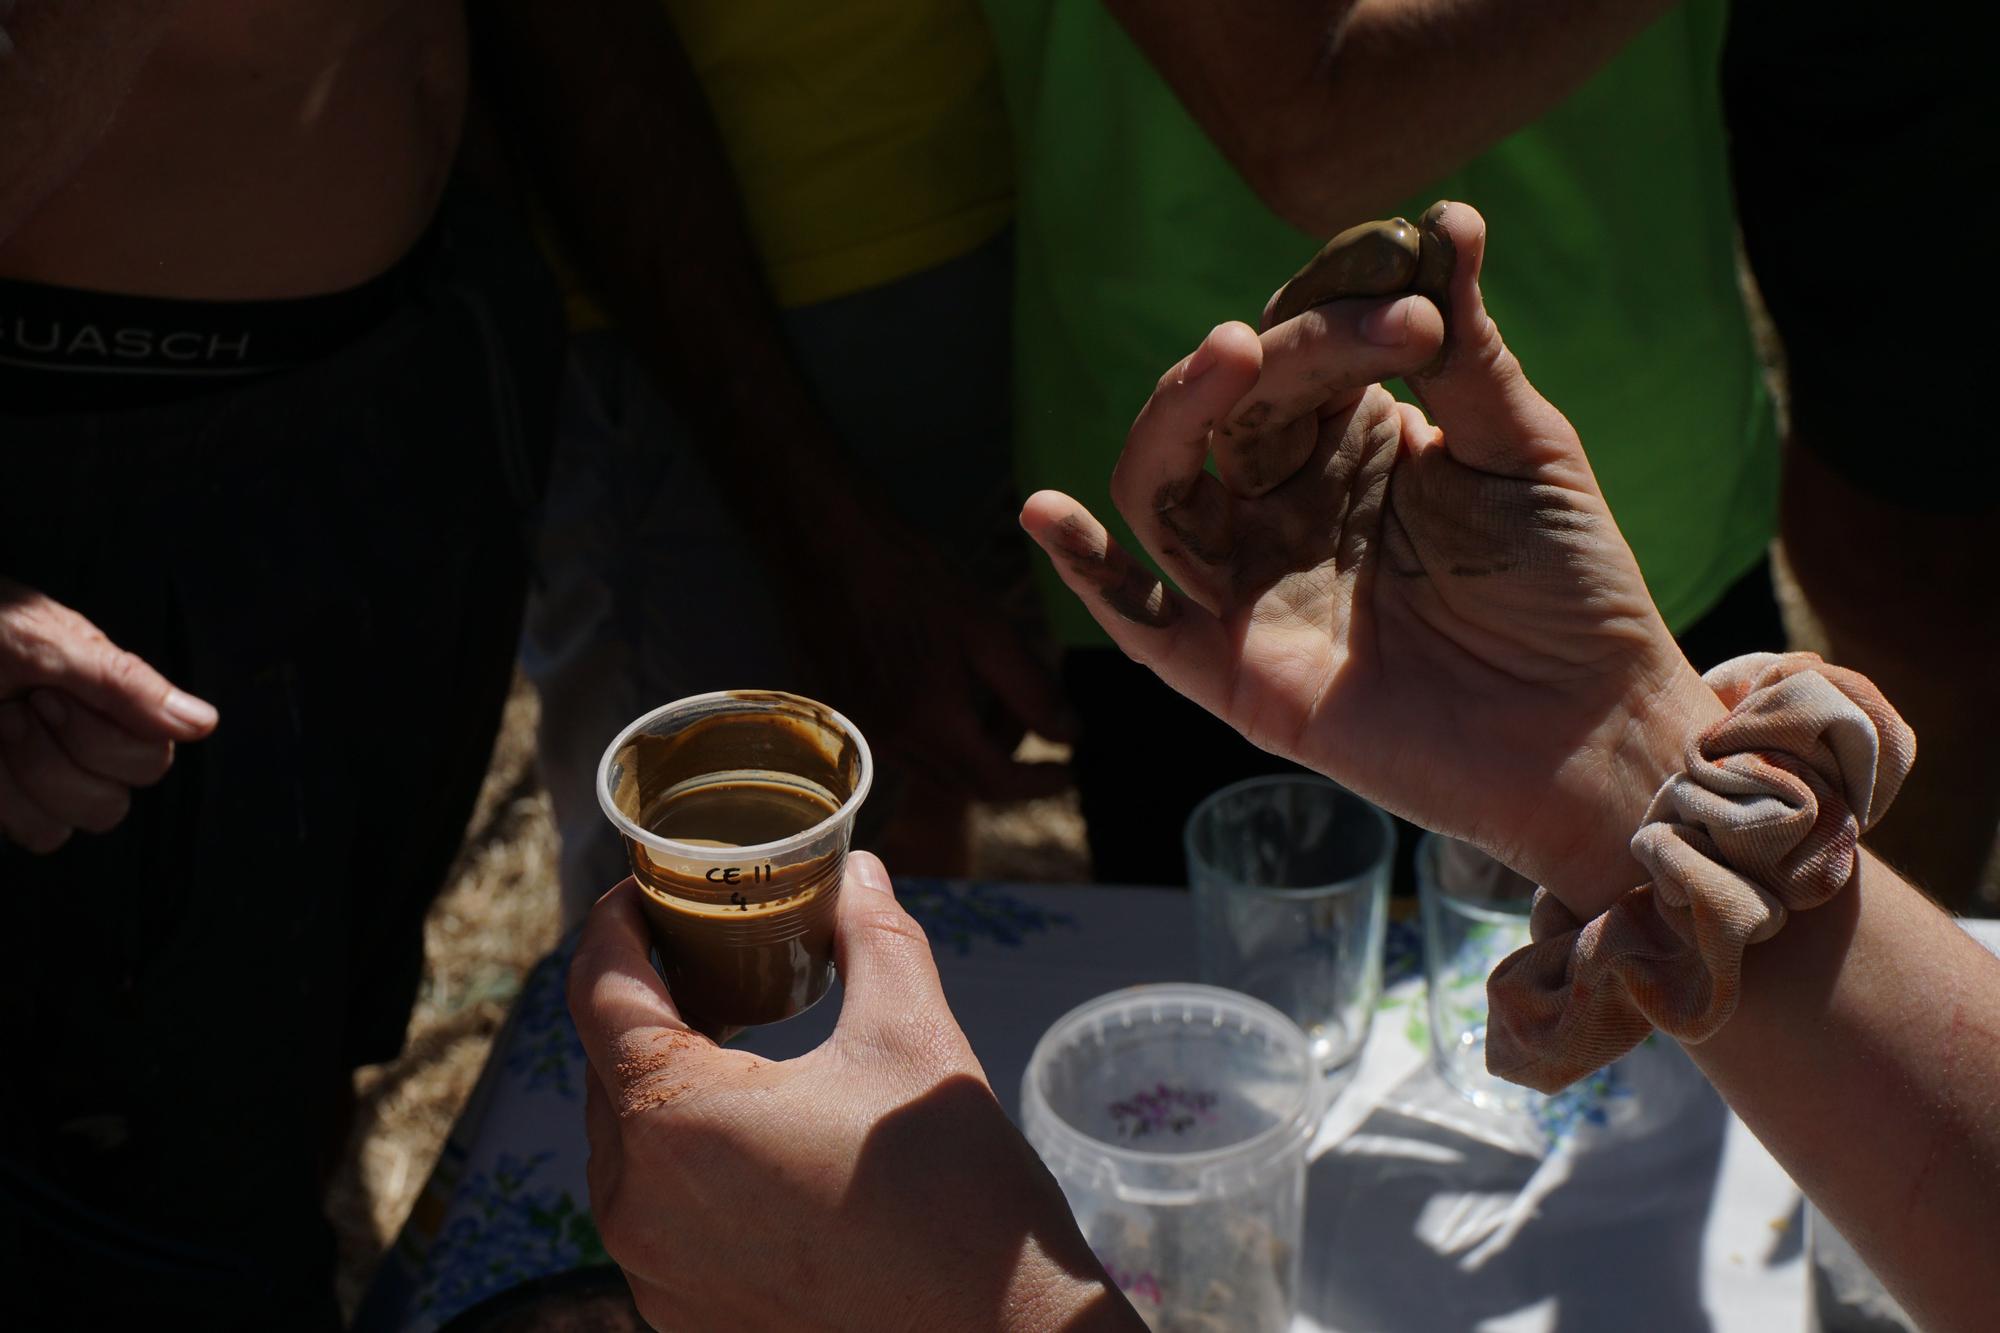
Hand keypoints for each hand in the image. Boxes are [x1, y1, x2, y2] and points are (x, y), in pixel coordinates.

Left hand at [0, 577, 218, 852]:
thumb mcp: (43, 640)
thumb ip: (124, 684)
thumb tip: (205, 724)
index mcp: (105, 699)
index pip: (153, 758)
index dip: (106, 740)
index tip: (49, 695)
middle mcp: (83, 743)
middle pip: (118, 800)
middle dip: (61, 757)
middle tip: (21, 707)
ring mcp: (44, 777)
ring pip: (77, 822)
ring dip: (28, 776)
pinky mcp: (9, 801)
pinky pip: (38, 834)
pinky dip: (7, 800)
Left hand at [568, 853, 1139, 1330]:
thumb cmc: (952, 1192)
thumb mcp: (911, 1037)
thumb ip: (872, 937)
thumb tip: (855, 873)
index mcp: (673, 1119)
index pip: (599, 990)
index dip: (616, 923)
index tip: (648, 889)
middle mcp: (637, 1202)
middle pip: (608, 1065)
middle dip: (648, 997)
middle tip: (709, 949)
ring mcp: (653, 1269)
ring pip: (627, 1141)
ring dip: (663, 1080)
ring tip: (733, 1034)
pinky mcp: (682, 1313)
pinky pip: (655, 1209)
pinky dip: (682, 1155)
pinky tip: (751, 1132)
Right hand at [787, 513, 1071, 804]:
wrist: (823, 544)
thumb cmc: (909, 577)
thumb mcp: (986, 628)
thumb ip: (1033, 690)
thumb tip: (1070, 737)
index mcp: (928, 722)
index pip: (996, 784)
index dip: (1039, 784)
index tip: (1067, 771)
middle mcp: (887, 742)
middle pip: (964, 782)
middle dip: (1007, 756)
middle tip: (1030, 710)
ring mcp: (856, 732)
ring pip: (932, 766)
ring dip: (969, 743)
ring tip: (984, 684)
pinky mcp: (836, 717)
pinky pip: (900, 745)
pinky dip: (934, 730)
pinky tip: (938, 679)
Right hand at [1021, 203, 1721, 918]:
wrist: (1585, 735)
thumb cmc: (1568, 591)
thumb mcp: (1526, 452)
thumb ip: (1469, 351)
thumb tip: (1448, 218)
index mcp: (1354, 440)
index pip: (1299, 350)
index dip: (1334, 315)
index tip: (1416, 308)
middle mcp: (1285, 500)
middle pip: (1223, 405)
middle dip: (1272, 354)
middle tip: (1347, 332)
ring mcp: (1249, 579)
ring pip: (1160, 482)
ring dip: (1174, 414)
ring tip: (1228, 357)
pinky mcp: (1229, 665)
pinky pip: (1135, 612)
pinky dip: (1084, 566)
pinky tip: (1046, 511)